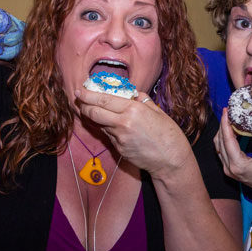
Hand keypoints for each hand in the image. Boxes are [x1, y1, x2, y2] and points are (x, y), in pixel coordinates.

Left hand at [73, 87, 188, 176]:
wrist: (171, 159)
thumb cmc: (168, 133)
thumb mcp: (156, 110)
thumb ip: (140, 99)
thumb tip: (129, 93)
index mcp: (133, 109)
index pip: (103, 99)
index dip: (88, 95)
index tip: (80, 91)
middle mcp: (123, 123)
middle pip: (94, 112)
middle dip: (84, 106)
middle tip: (80, 101)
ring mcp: (120, 138)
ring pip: (100, 125)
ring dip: (97, 118)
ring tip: (100, 112)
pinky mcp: (119, 149)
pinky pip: (109, 136)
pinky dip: (109, 130)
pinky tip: (117, 128)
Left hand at [213, 110, 251, 202]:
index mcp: (239, 164)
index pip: (227, 140)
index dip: (225, 124)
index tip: (226, 111)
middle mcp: (230, 168)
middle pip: (219, 142)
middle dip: (223, 126)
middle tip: (228, 112)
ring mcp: (229, 170)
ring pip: (219, 147)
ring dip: (222, 133)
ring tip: (229, 120)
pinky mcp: (231, 170)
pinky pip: (222, 152)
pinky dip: (225, 140)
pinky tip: (232, 132)